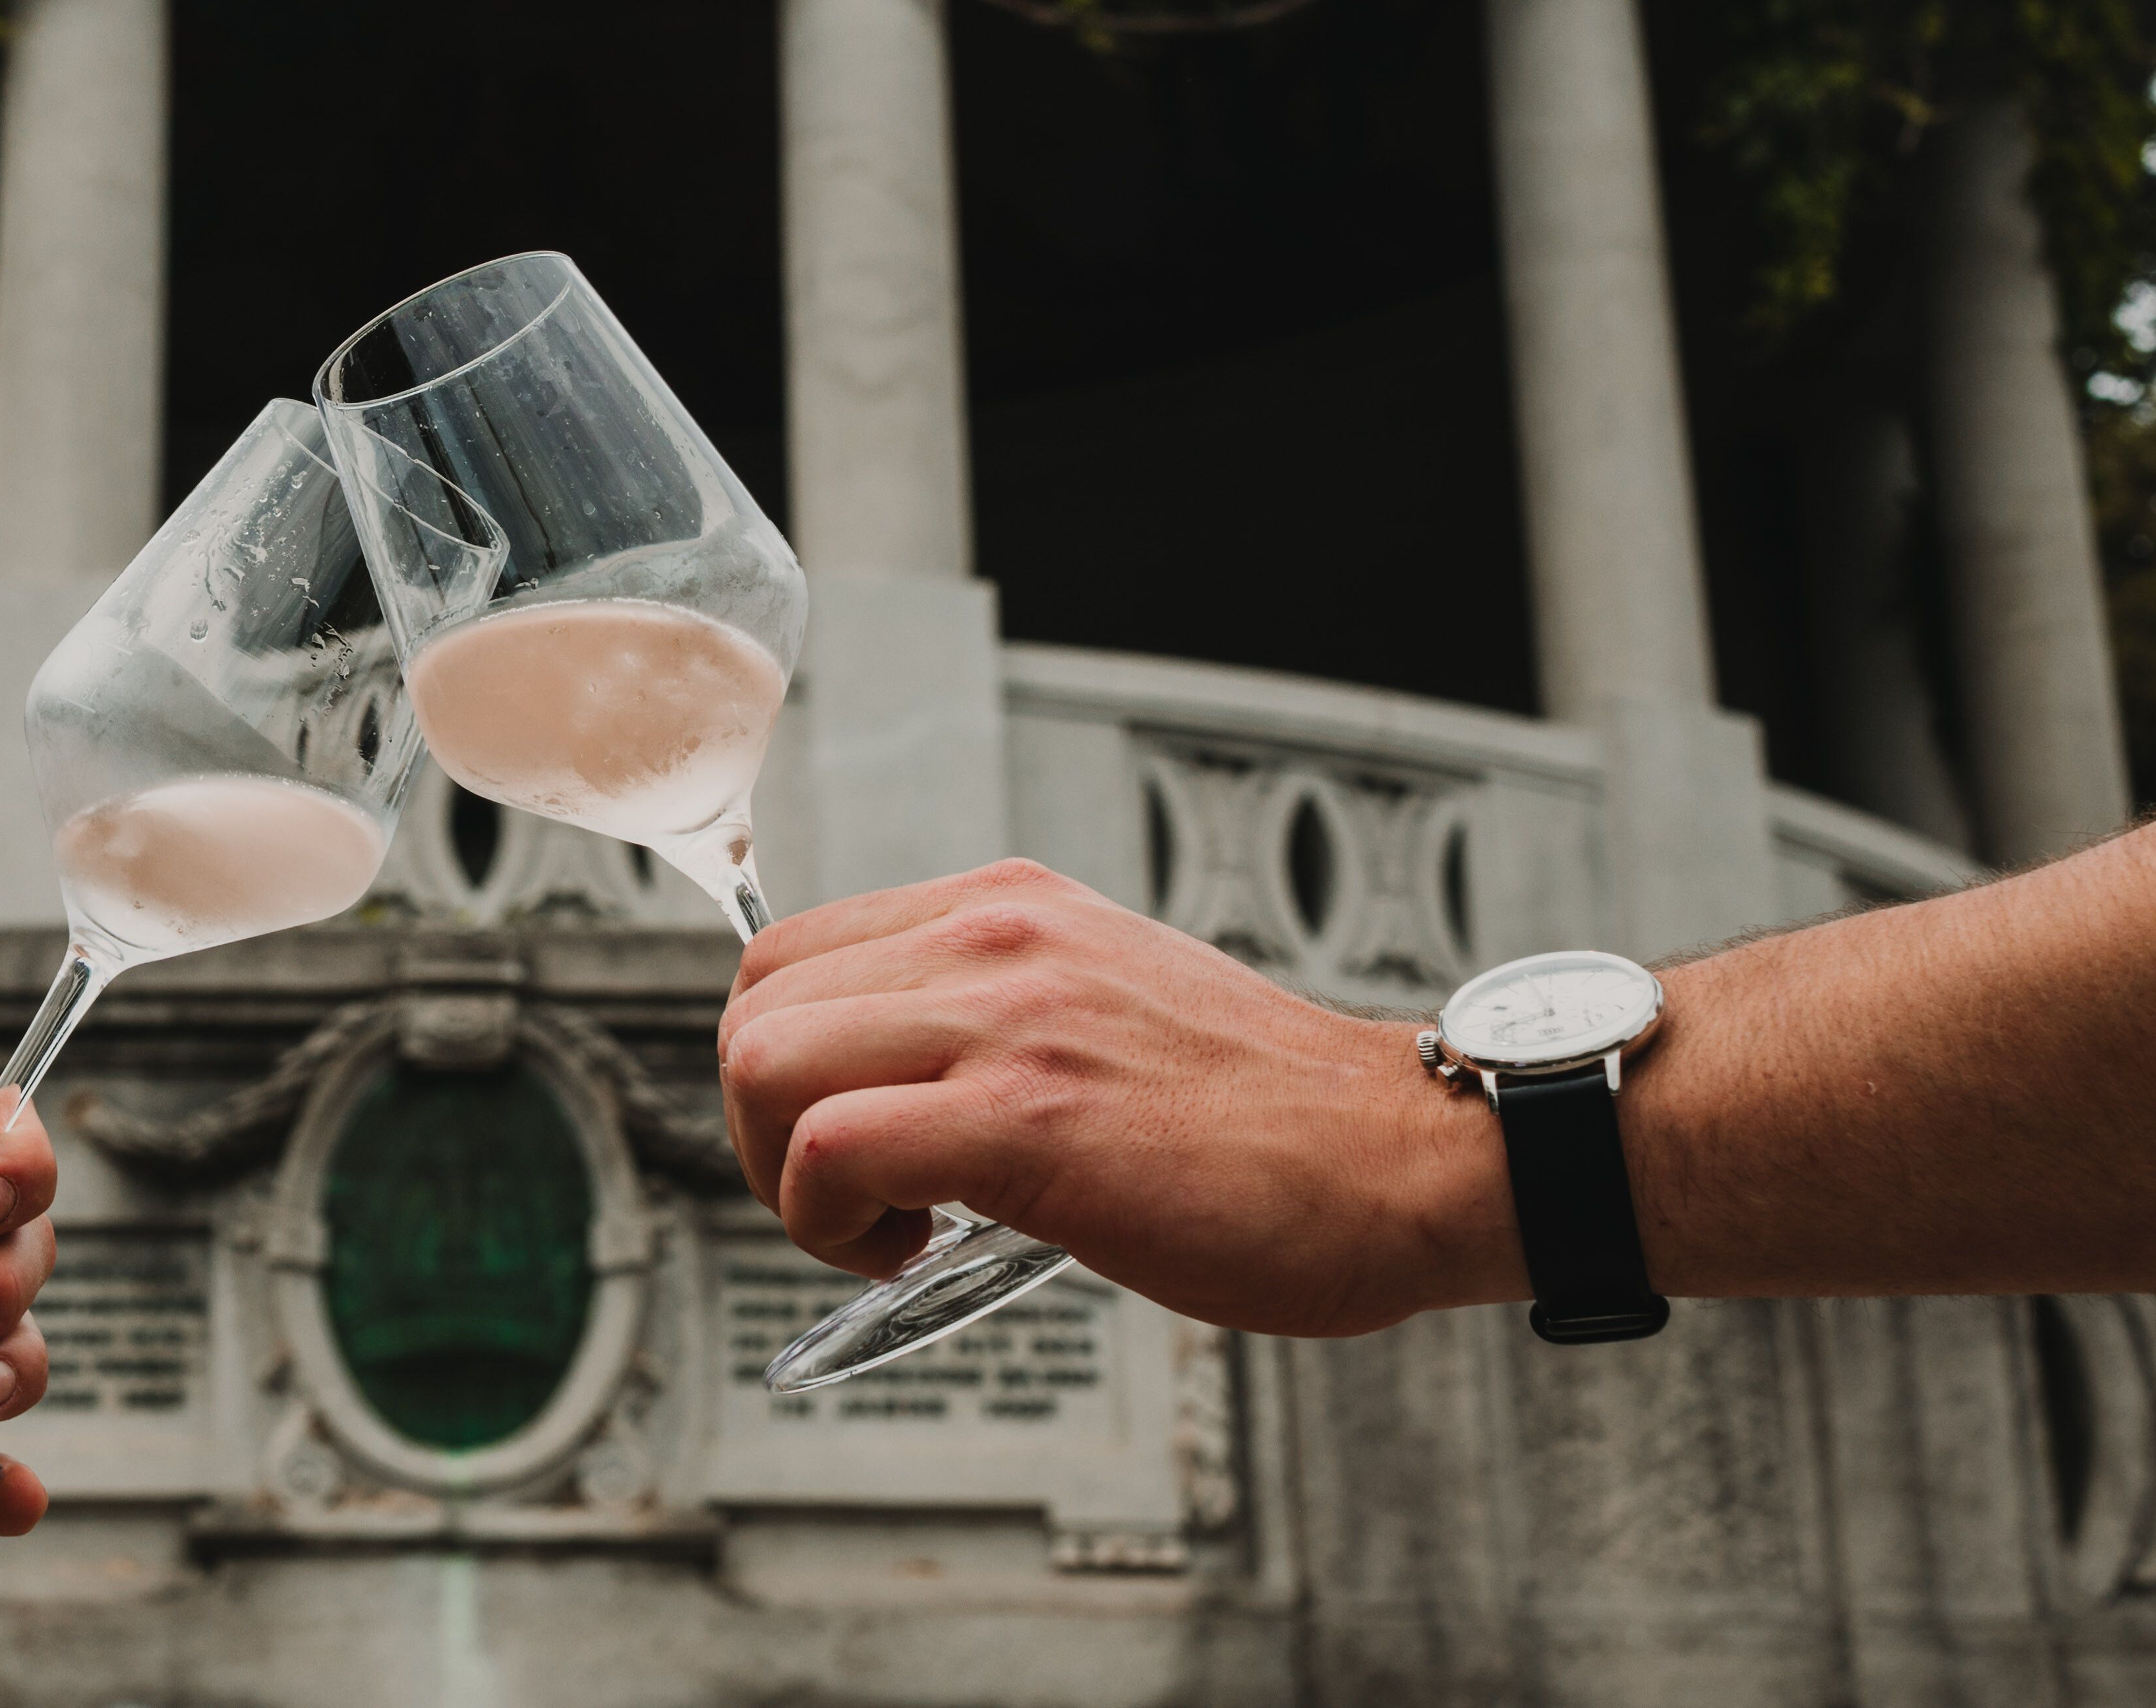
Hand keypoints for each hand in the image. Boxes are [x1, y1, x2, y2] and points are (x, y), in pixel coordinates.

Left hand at [717, 860, 1517, 1336]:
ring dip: (786, 1173)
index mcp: (1007, 908)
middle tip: (848, 1199)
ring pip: (766, 1063)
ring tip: (882, 1226)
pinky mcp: (1024, 1115)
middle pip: (755, 1005)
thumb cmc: (1269, 1123)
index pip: (791, 953)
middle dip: (763, 1124)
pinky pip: (831, 1146)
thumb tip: (888, 1085)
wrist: (1400, 1158)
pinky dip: (829, 1218)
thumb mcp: (1104, 1010)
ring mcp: (1007, 1015)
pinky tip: (910, 1248)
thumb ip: (997, 1019)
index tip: (837, 1136)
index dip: (783, 1065)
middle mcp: (995, 936)